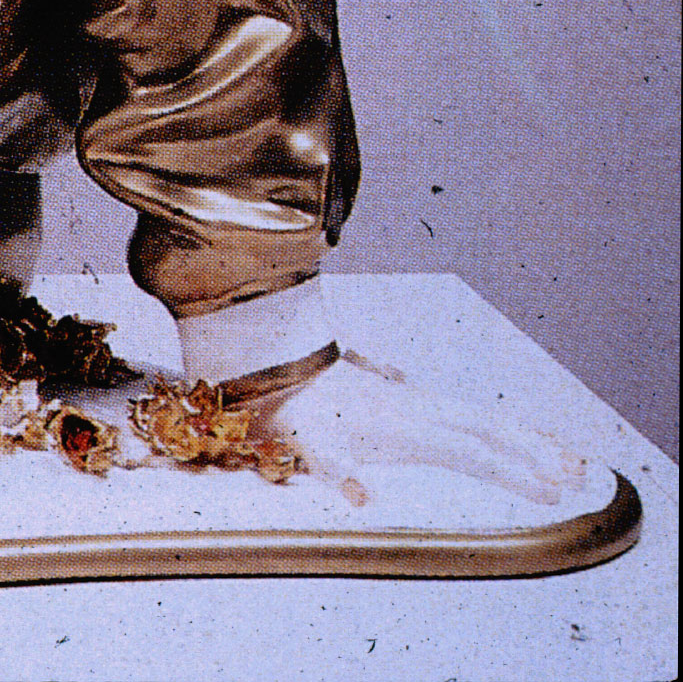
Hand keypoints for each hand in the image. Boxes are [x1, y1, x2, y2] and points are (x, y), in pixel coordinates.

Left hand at [258, 348, 588, 506]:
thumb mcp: (313, 448)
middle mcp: (423, 409)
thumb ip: (338, 471)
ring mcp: (420, 400)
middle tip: (578, 475)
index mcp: (408, 428)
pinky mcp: (413, 398)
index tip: (550, 491)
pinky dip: (500, 426)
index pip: (473, 452)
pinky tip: (515, 436)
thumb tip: (363, 496)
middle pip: (493, 430)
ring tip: (565, 456)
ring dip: (526, 437)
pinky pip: (469, 413)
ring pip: (486, 418)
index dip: (513, 472)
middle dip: (537, 453)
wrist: (281, 365)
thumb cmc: (299, 413)